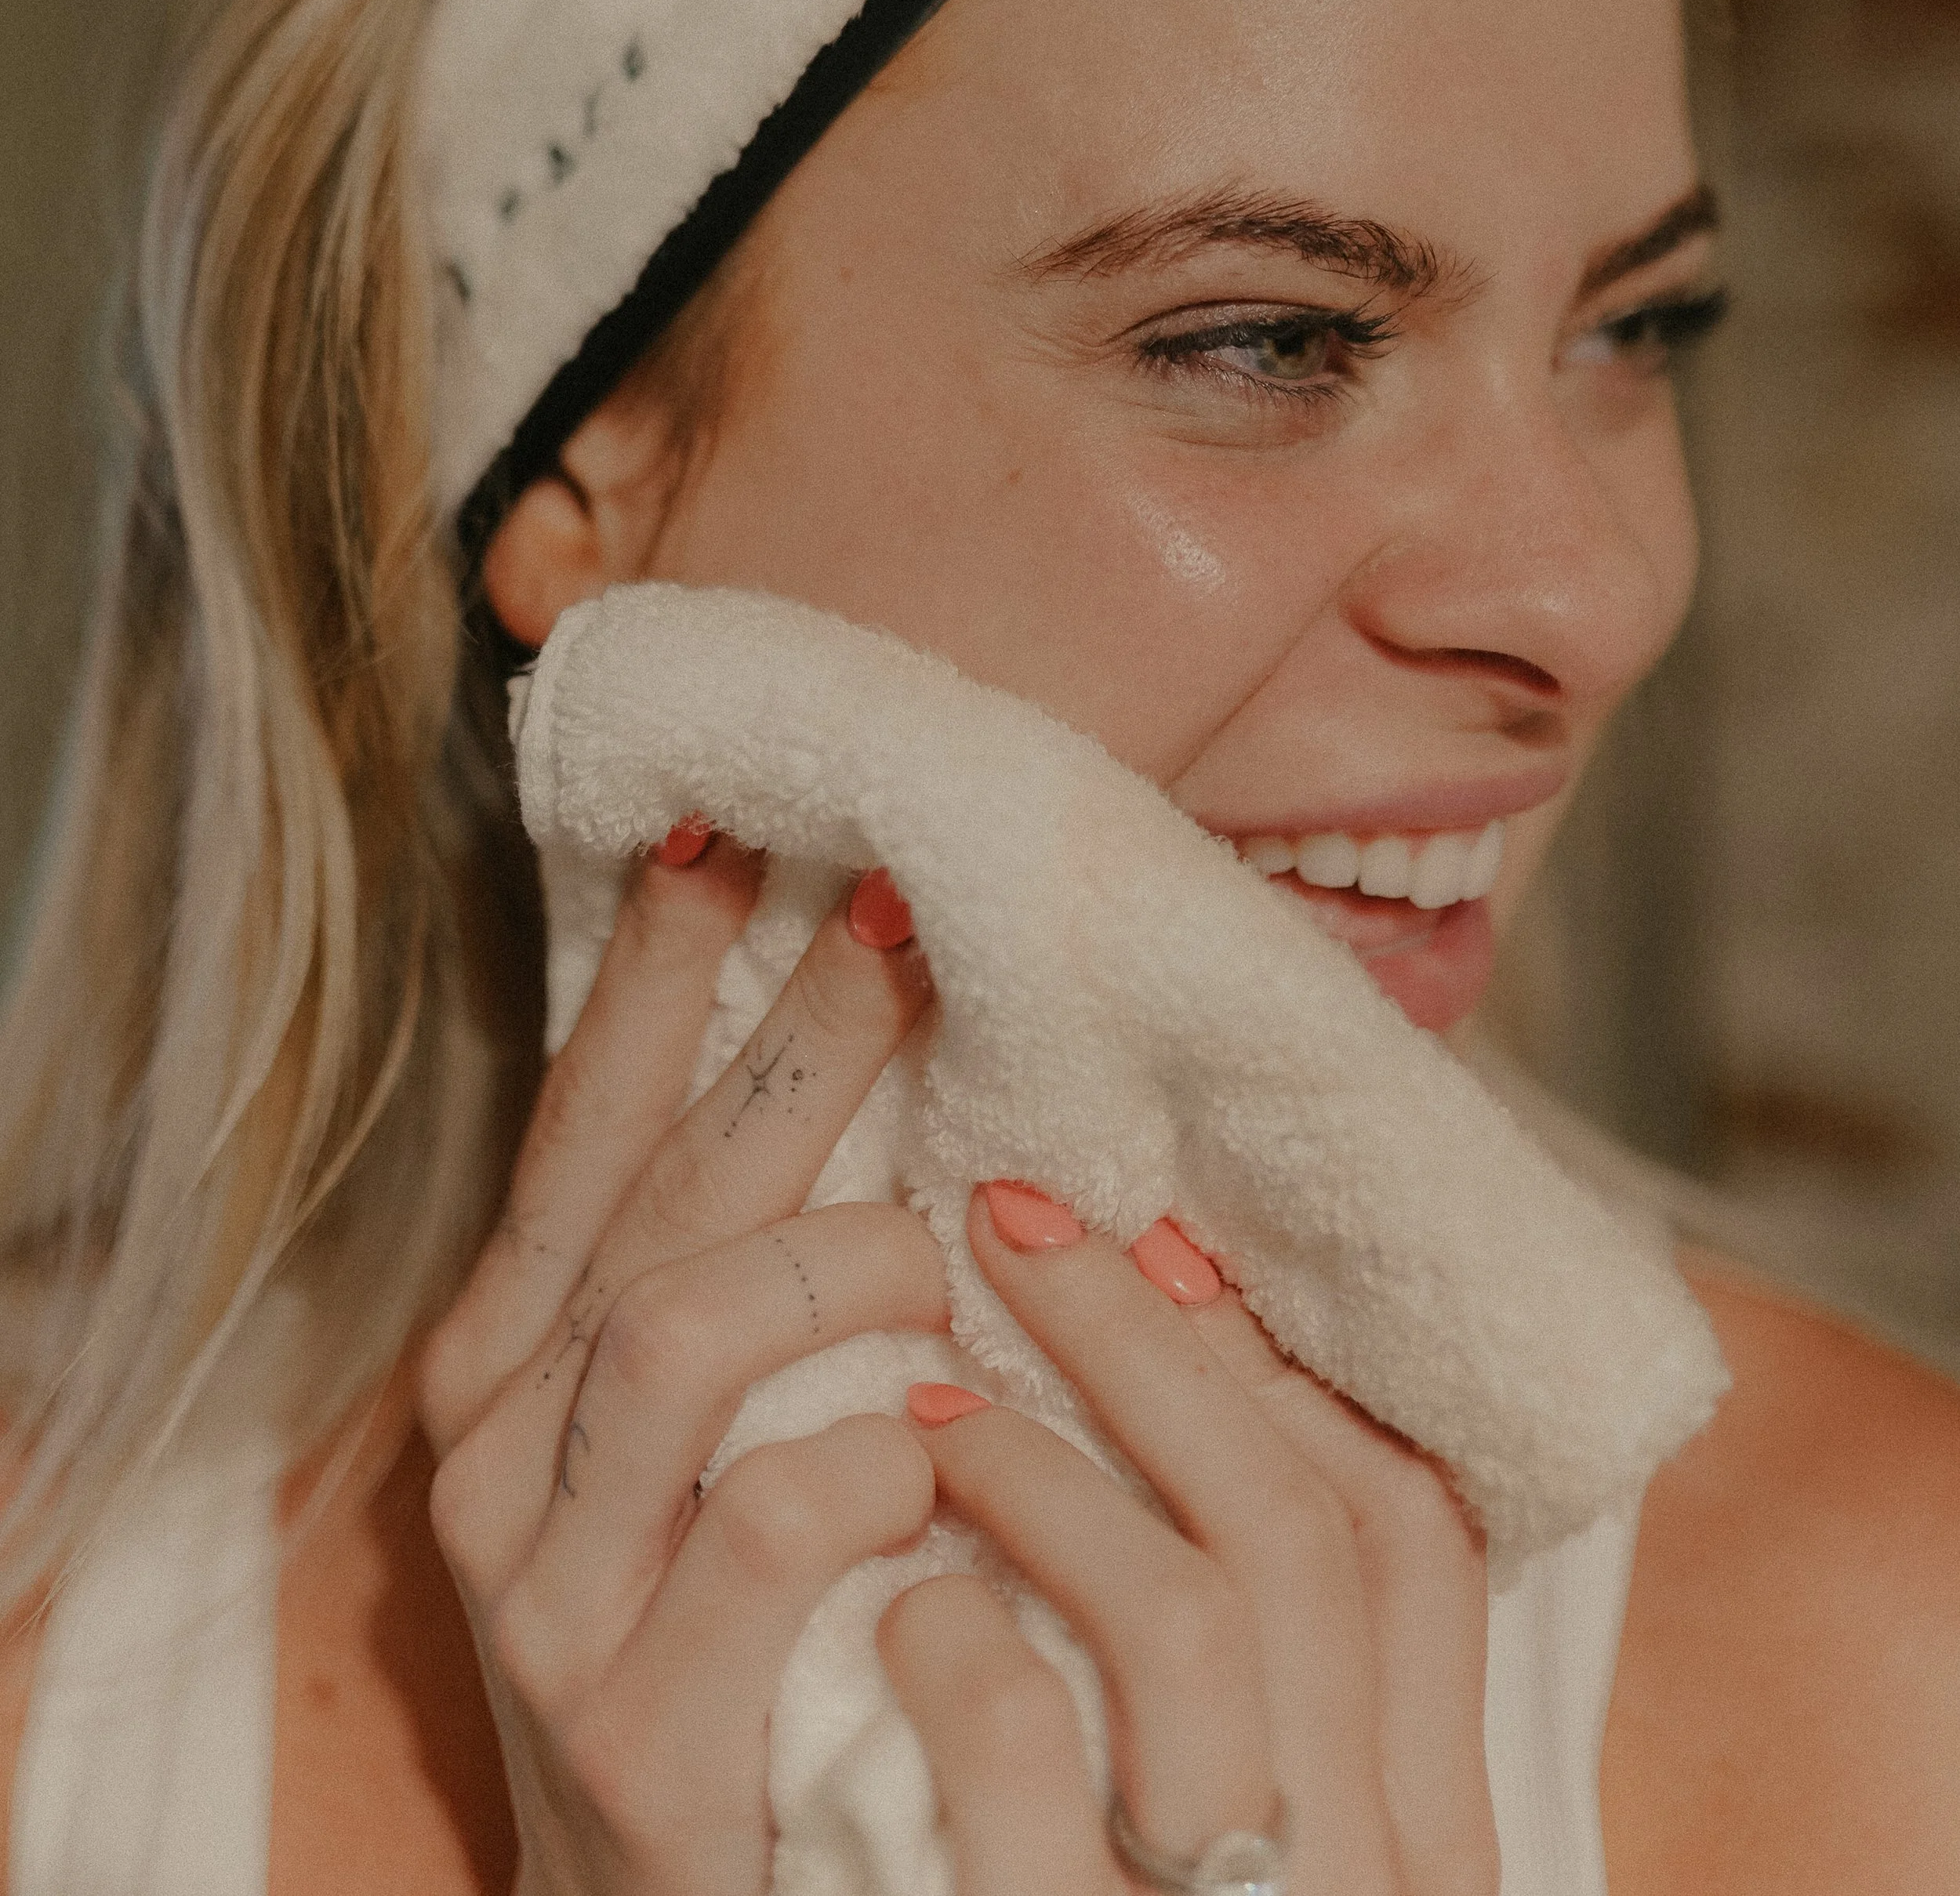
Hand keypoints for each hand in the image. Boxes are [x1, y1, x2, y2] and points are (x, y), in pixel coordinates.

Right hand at [418, 838, 946, 1894]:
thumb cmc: (731, 1641)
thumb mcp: (704, 1444)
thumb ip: (759, 1279)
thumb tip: (884, 1059)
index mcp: (516, 1362)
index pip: (587, 1126)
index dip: (657, 975)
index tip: (731, 831)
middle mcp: (501, 1449)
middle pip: (663, 1188)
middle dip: (796, 1040)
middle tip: (910, 920)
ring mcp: (549, 1587)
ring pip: (689, 1322)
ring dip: (848, 1258)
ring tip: (946, 1256)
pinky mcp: (633, 1718)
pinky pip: (777, 1512)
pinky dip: (885, 1457)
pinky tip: (947, 1455)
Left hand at [878, 1185, 1499, 1895]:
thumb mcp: (1250, 1836)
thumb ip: (1261, 1674)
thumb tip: (1178, 1402)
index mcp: (1423, 1831)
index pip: (1418, 1535)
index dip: (1284, 1363)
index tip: (1160, 1244)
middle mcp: (1359, 1875)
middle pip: (1298, 1528)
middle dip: (1147, 1342)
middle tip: (1012, 1220)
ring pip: (1185, 1610)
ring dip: (1047, 1467)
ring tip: (932, 1406)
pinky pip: (1020, 1735)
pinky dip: (953, 1631)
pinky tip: (902, 1602)